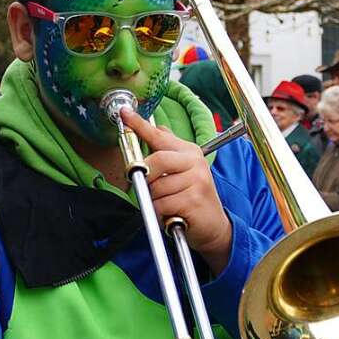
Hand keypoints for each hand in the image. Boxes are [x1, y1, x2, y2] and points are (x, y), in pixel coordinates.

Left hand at [122, 108, 230, 273]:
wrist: (214, 226)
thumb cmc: (193, 197)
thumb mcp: (184, 170)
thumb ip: (169, 151)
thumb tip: (158, 129)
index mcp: (188, 152)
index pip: (159, 136)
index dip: (139, 125)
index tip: (124, 113)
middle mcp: (194, 162)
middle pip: (156, 160)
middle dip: (145, 175)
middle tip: (147, 186)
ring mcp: (196, 180)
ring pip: (155, 187)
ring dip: (154, 200)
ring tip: (167, 204)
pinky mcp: (193, 199)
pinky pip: (161, 204)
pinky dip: (160, 212)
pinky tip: (171, 214)